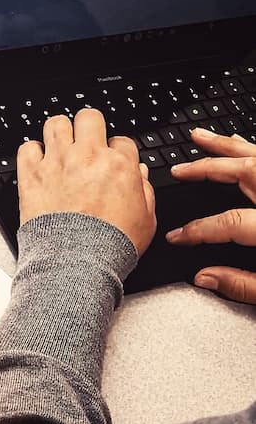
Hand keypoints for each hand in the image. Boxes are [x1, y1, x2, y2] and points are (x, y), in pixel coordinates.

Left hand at [17, 109, 155, 254]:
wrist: (76, 262)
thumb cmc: (110, 246)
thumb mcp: (147, 220)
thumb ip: (145, 191)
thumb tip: (139, 174)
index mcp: (119, 166)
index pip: (121, 140)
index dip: (116, 150)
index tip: (111, 161)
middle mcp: (88, 158)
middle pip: (88, 117)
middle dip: (88, 127)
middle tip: (85, 142)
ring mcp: (57, 163)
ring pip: (55, 123)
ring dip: (58, 133)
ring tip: (59, 147)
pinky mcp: (32, 176)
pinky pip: (26, 148)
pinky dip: (31, 153)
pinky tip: (37, 163)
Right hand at [166, 128, 255, 303]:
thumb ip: (243, 286)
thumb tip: (205, 278)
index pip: (229, 223)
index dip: (197, 230)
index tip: (176, 237)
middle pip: (245, 173)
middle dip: (206, 168)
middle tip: (179, 169)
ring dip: (227, 146)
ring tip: (202, 137)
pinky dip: (252, 149)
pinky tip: (241, 145)